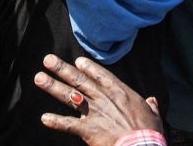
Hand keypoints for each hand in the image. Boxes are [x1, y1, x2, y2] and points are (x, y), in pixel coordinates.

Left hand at [34, 53, 161, 144]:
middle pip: (80, 80)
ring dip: (53, 87)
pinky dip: (56, 121)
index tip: (77, 61)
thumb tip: (152, 101)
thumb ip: (150, 105)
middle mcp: (104, 98)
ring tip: (39, 78)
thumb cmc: (149, 132)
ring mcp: (95, 113)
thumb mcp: (153, 114)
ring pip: (70, 96)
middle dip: (63, 69)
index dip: (88, 67)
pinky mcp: (88, 130)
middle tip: (48, 59)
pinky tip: (44, 117)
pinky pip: (68, 125)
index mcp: (120, 92)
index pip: (101, 75)